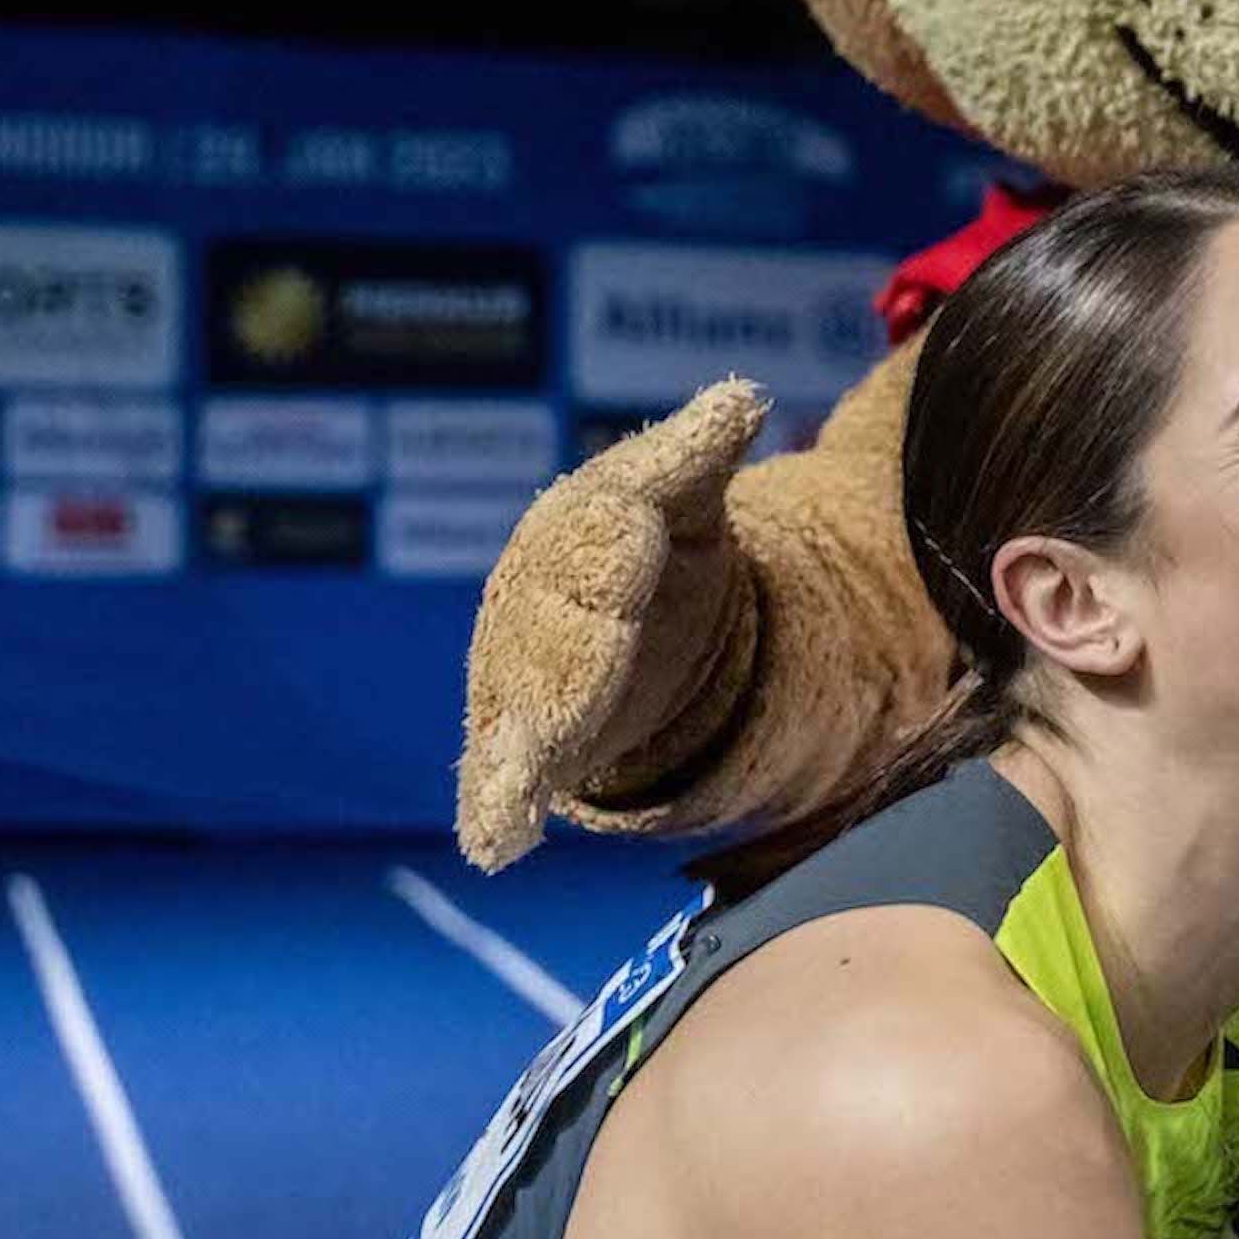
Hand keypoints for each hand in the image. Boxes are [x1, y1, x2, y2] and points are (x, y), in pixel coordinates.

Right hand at [455, 381, 768, 869]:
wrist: (613, 614)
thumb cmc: (651, 547)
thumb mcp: (685, 494)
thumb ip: (700, 451)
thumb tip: (744, 395)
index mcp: (578, 530)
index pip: (599, 538)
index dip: (617, 549)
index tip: (630, 542)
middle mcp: (535, 603)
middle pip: (554, 635)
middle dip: (570, 659)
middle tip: (576, 688)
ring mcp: (518, 674)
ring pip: (518, 710)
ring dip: (516, 747)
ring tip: (518, 783)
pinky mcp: (517, 739)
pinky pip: (499, 776)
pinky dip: (495, 809)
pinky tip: (499, 843)